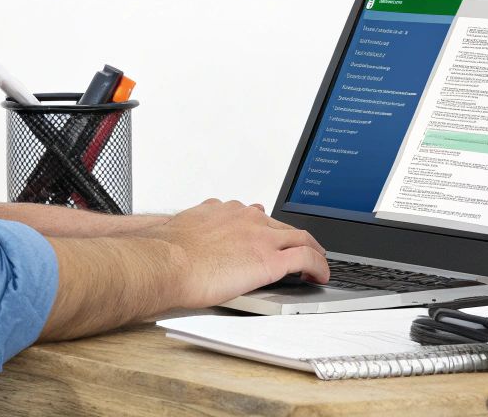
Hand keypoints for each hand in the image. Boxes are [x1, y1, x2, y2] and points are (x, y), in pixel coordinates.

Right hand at [145, 198, 328, 307]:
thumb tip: (193, 232)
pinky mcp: (270, 259)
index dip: (268, 228)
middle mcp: (247, 218)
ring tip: (317, 262)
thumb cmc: (168, 252)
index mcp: (226, 211)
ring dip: (313, 250)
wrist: (166, 262)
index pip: (256, 216)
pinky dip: (318, 266)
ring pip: (301, 237)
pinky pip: (306, 258)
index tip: (270, 236)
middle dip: (294, 237)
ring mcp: (261, 237)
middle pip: (282, 225)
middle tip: (302, 249)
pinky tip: (320, 276)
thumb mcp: (184, 227)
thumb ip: (197, 225)